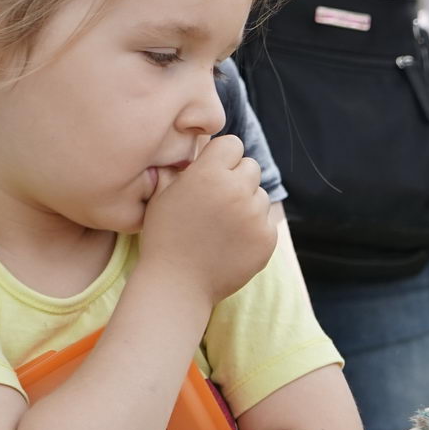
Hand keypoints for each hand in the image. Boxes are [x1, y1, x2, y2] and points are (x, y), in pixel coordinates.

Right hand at [140, 134, 277, 305]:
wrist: (177, 285)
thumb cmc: (164, 237)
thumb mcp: (161, 196)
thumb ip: (179, 168)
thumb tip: (190, 148)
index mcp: (209, 174)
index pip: (232, 144)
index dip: (221, 157)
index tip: (211, 172)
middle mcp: (236, 190)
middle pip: (251, 166)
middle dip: (236, 178)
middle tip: (217, 200)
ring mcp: (255, 216)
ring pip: (260, 195)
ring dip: (246, 203)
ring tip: (221, 225)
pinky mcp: (267, 239)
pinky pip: (266, 221)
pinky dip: (253, 228)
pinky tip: (231, 241)